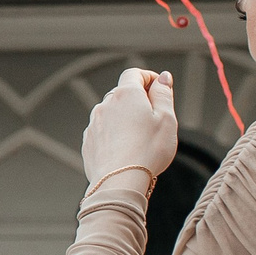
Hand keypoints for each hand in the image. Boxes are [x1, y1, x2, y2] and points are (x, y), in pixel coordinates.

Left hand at [81, 68, 177, 184]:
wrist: (119, 181)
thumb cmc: (148, 150)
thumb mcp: (167, 118)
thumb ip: (164, 94)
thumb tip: (163, 77)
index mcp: (126, 95)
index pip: (134, 74)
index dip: (148, 77)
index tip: (160, 88)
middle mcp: (105, 105)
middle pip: (122, 93)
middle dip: (138, 99)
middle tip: (155, 117)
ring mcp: (94, 124)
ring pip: (111, 113)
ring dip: (125, 118)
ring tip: (141, 138)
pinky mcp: (88, 141)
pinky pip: (103, 131)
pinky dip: (114, 134)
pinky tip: (126, 149)